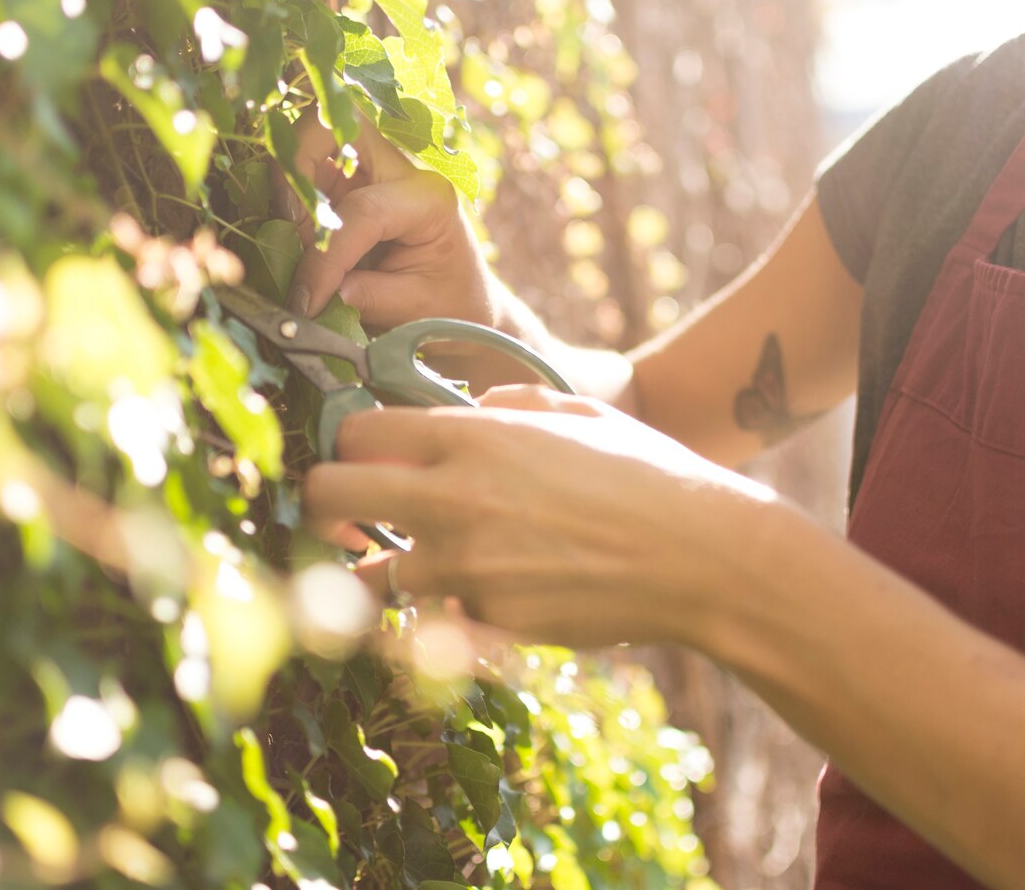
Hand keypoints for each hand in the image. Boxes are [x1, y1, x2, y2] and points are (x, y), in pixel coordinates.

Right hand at [273, 112, 494, 328]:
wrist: (465, 302)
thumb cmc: (449, 303)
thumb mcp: (414, 308)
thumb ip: (365, 297)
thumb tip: (312, 292)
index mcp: (428, 199)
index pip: (363, 211)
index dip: (325, 257)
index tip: (306, 300)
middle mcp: (399, 169)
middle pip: (333, 125)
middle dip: (296, 166)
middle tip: (290, 228)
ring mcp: (370, 169)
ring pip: (313, 136)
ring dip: (289, 179)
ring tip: (292, 236)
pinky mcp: (348, 181)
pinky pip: (307, 166)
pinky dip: (290, 190)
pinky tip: (295, 233)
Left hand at [300, 385, 777, 647]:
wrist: (699, 556)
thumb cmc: (646, 472)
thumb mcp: (578, 411)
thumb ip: (510, 401)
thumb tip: (472, 407)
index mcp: (471, 438)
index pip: (355, 433)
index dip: (350, 443)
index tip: (363, 456)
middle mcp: (452, 500)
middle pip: (330, 496)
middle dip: (324, 504)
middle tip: (346, 516)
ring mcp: (464, 569)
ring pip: (372, 575)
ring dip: (388, 570)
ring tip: (428, 563)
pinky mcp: (486, 624)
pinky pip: (436, 619)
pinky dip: (447, 613)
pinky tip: (488, 596)